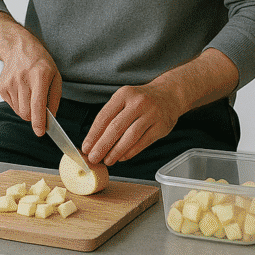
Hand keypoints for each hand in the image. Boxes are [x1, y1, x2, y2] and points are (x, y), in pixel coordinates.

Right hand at [0, 10, 61, 135]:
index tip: (40, 132)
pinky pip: (12, 105)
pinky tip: (22, 91)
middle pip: (26, 112)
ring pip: (19, 111)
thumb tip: (51, 117)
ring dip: (27, 110)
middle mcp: (22, 80)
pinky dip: (19, 104)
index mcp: (39, 76)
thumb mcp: (55, 76)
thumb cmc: (40, 62)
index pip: (37, 104)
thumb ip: (54, 98)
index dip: (39, 121)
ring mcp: (10, 84)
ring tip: (30, 94)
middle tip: (39, 111)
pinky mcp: (2, 88)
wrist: (18, 48)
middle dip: (34, 117)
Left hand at [82, 49, 239, 165]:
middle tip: (93, 158)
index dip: (93, 134)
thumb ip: (111, 117)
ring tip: (107, 161)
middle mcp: (137, 102)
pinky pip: (143, 142)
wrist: (169, 94)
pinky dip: (131, 152)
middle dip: (102, 146)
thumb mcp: (124, 99)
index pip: (104, 116)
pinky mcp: (161, 126)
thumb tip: (93, 141)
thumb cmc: (141, 100)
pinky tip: (122, 157)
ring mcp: (151, 114)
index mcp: (124, 94)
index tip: (85, 147)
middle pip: (115, 128)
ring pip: (130, 137)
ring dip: (116, 151)